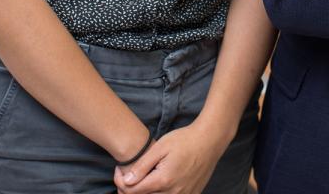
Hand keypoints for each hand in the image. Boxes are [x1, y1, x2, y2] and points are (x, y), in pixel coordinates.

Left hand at [114, 124, 229, 193]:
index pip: (132, 191)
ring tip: (142, 178)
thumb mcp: (160, 147)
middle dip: (130, 189)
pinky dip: (160, 193)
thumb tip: (126, 181)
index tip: (118, 171)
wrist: (210, 140)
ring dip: (145, 192)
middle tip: (127, 175)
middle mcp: (173, 193)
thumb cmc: (185, 140)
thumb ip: (142, 166)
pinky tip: (158, 182)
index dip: (120, 182)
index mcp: (163, 180)